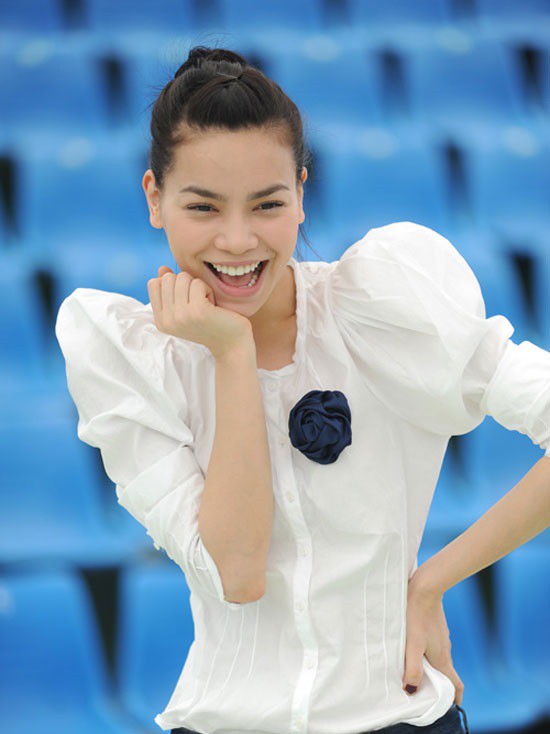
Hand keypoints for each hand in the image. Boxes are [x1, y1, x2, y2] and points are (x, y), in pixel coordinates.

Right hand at [147, 265, 253, 359]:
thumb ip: (171, 289)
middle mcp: (167, 320)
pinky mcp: (197, 311)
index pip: (154, 283)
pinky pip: (198, 283)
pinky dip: (208, 290)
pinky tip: (213, 305)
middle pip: (168, 278)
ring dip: (198, 286)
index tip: (186, 299)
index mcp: (161, 321)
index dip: (172, 283)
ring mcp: (180, 316)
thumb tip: (162, 268)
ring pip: (183, 277)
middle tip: (198, 301)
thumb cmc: (210, 323)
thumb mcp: (185, 308)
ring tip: (206, 303)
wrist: (231, 345)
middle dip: (186, 283)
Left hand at [402, 573, 463, 704]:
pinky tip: (412, 649)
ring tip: (414, 672)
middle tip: (424, 692)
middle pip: (446, 673)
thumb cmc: (417, 616)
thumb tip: (411, 691)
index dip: (455, 698)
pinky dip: (427, 654)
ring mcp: (441, 637)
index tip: (449, 707)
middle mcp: (445, 649)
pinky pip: (433, 646)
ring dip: (431, 668)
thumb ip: (413, 668)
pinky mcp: (435, 627)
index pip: (456, 684)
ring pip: (439, 658)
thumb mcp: (412, 645)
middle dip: (439, 686)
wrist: (425, 587)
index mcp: (443, 658)